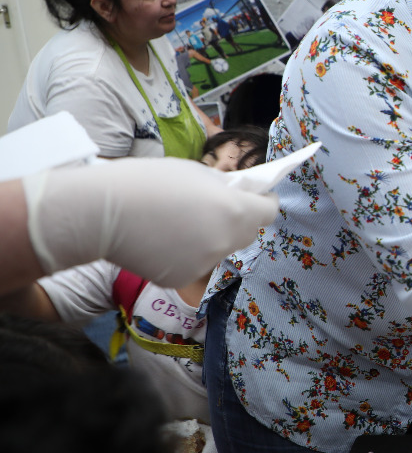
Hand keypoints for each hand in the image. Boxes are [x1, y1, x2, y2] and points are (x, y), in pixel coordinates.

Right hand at [22, 159, 277, 286]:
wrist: (102, 213)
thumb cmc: (147, 182)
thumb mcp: (194, 173)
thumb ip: (221, 188)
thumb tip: (235, 193)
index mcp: (235, 211)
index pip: (269, 212)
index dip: (263, 202)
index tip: (256, 196)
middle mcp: (226, 241)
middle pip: (247, 233)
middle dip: (238, 220)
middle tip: (217, 208)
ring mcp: (205, 263)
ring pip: (218, 249)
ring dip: (209, 238)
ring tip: (178, 223)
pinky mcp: (182, 279)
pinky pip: (193, 264)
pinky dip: (184, 254)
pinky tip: (160, 240)